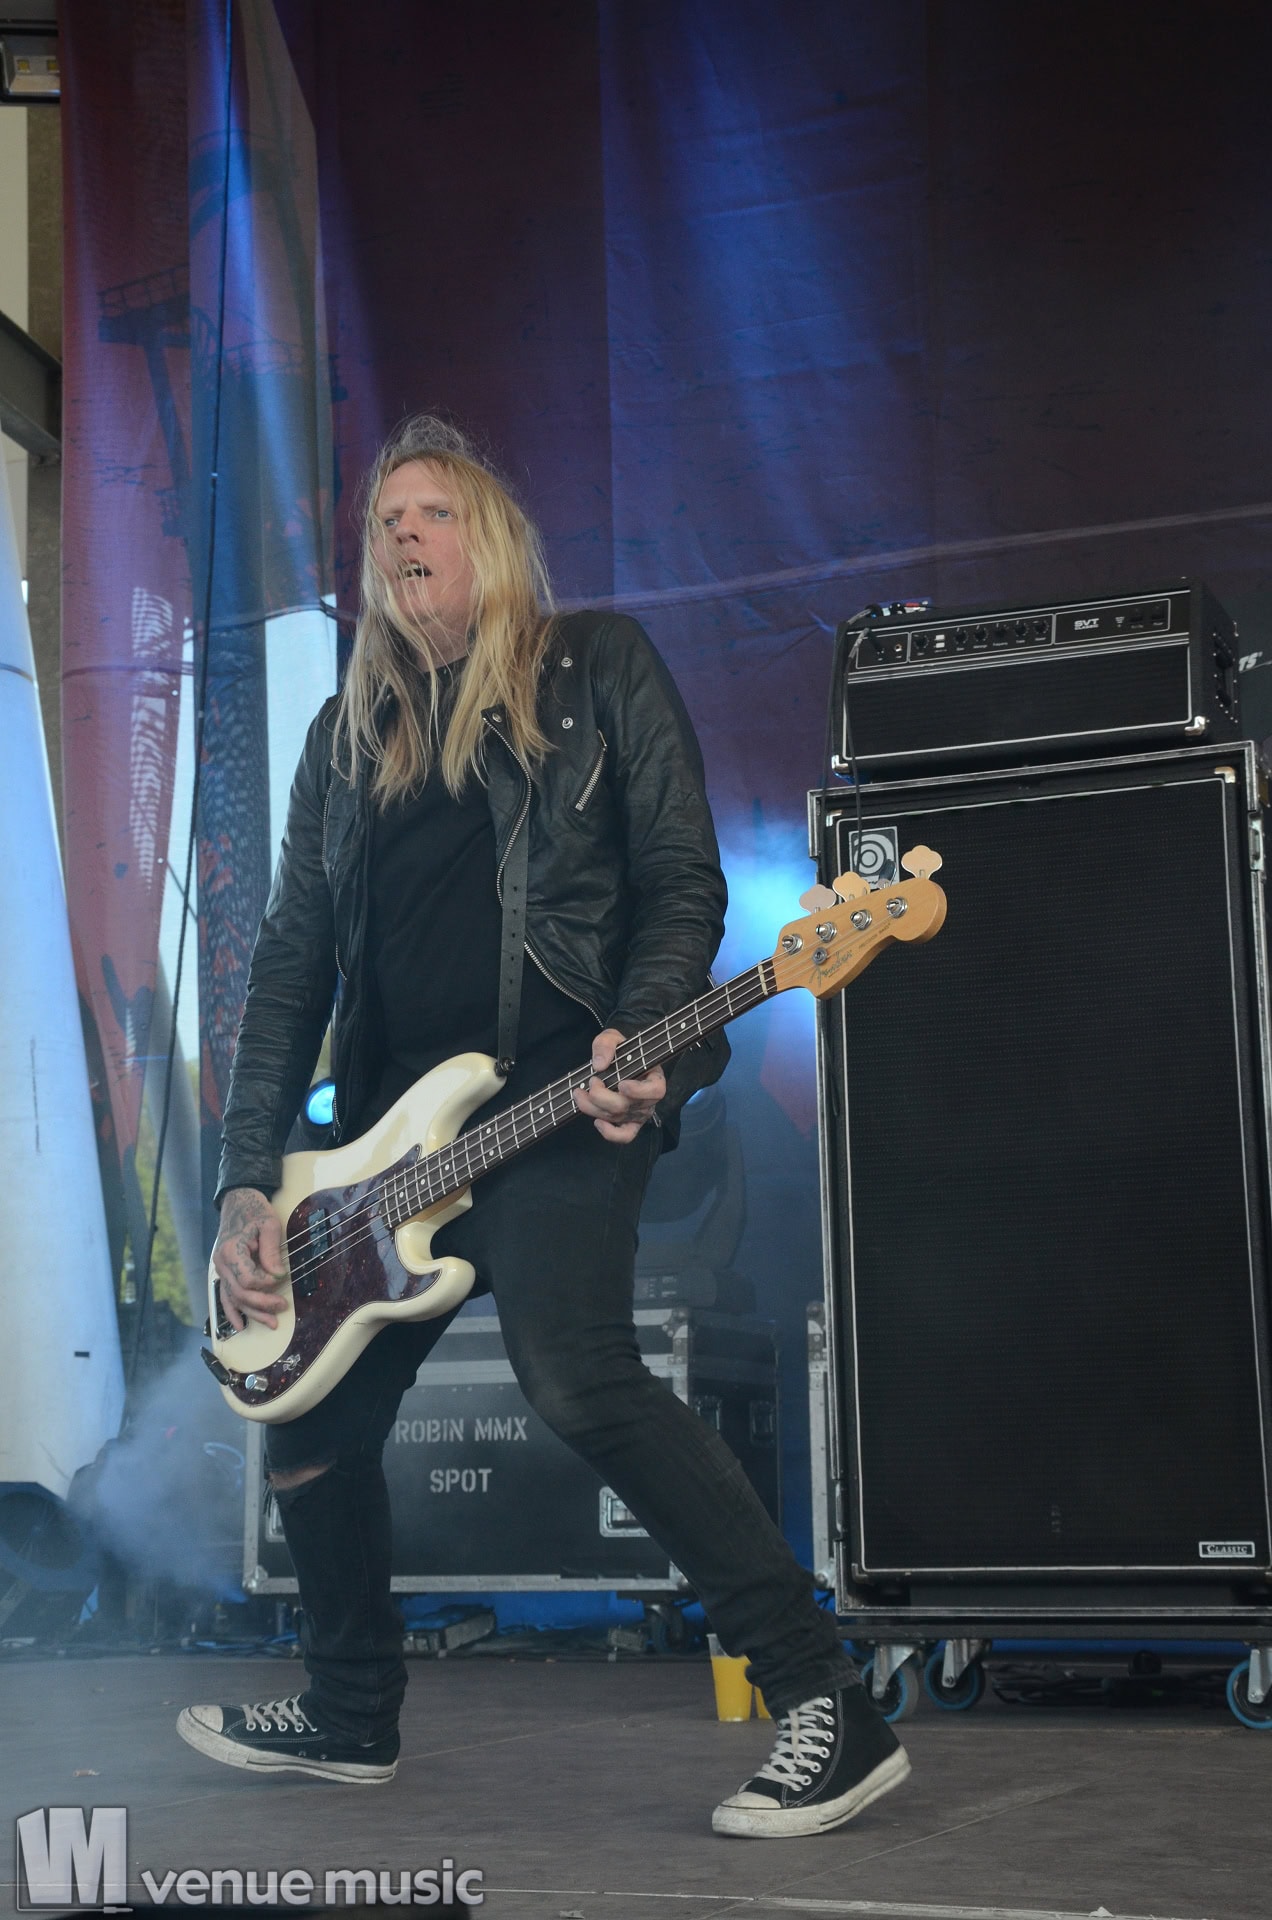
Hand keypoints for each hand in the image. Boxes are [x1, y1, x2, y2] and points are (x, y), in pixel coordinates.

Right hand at [212, 1187, 289, 1331]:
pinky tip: (240, 1325)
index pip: (248, 1279)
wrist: (238, 1203)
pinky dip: (232, 1312)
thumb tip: (278, 1276)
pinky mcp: (222, 1273)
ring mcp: (219, 1270)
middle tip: (282, 1307)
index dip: (267, 1284)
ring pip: (233, 1299)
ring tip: (271, 1323)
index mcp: (232, 1251)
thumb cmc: (255, 1212)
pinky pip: (224, 1296)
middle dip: (262, 1304)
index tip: (282, 1278)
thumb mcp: (269, 1225)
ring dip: (252, 1313)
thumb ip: (271, 1252)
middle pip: (240, 1293)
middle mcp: (221, 1263)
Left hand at [573, 1028, 665, 1143]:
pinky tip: (596, 1122)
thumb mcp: (612, 1037)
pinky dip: (610, 1134)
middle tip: (591, 1080)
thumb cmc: (620, 1049)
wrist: (618, 1060)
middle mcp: (648, 1099)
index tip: (621, 1084)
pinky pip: (625, 1136)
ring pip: (617, 1118)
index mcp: (654, 1077)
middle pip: (626, 1107)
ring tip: (578, 1093)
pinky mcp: (628, 1123)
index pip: (656, 1090)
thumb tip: (599, 1065)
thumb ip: (606, 1044)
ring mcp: (638, 1113)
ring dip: (593, 1108)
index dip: (639, 1091)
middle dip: (602, 1096)